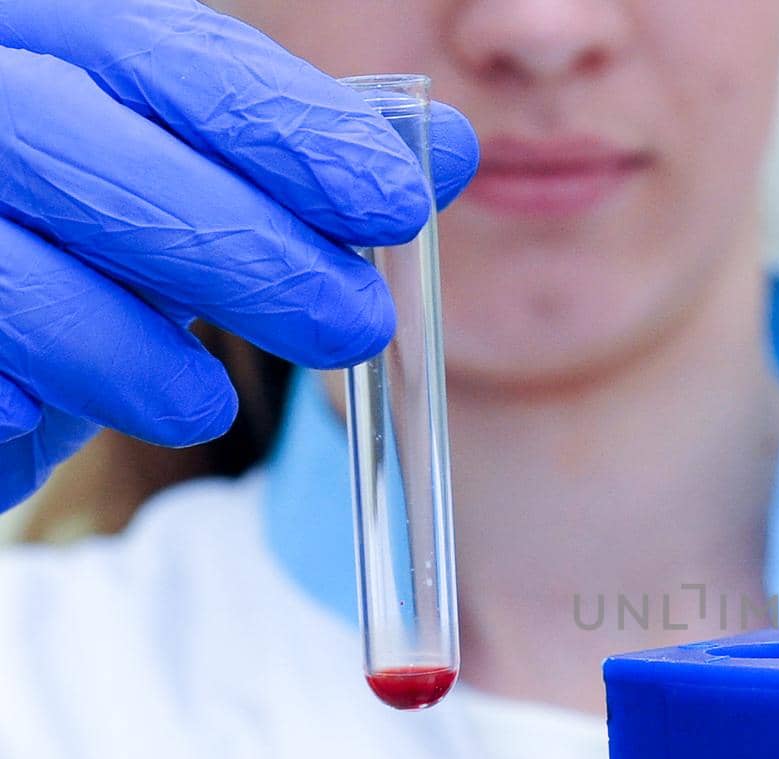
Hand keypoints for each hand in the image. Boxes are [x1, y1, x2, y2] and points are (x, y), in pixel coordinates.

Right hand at [0, 0, 479, 509]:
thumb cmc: (94, 243)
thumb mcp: (206, 191)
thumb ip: (311, 167)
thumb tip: (452, 150)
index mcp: (55, 39)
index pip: (173, 54)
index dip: (292, 129)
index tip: (395, 203)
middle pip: (98, 151)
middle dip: (248, 251)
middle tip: (353, 325)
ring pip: (25, 278)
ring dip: (138, 355)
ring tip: (208, 406)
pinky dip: (37, 400)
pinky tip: (67, 414)